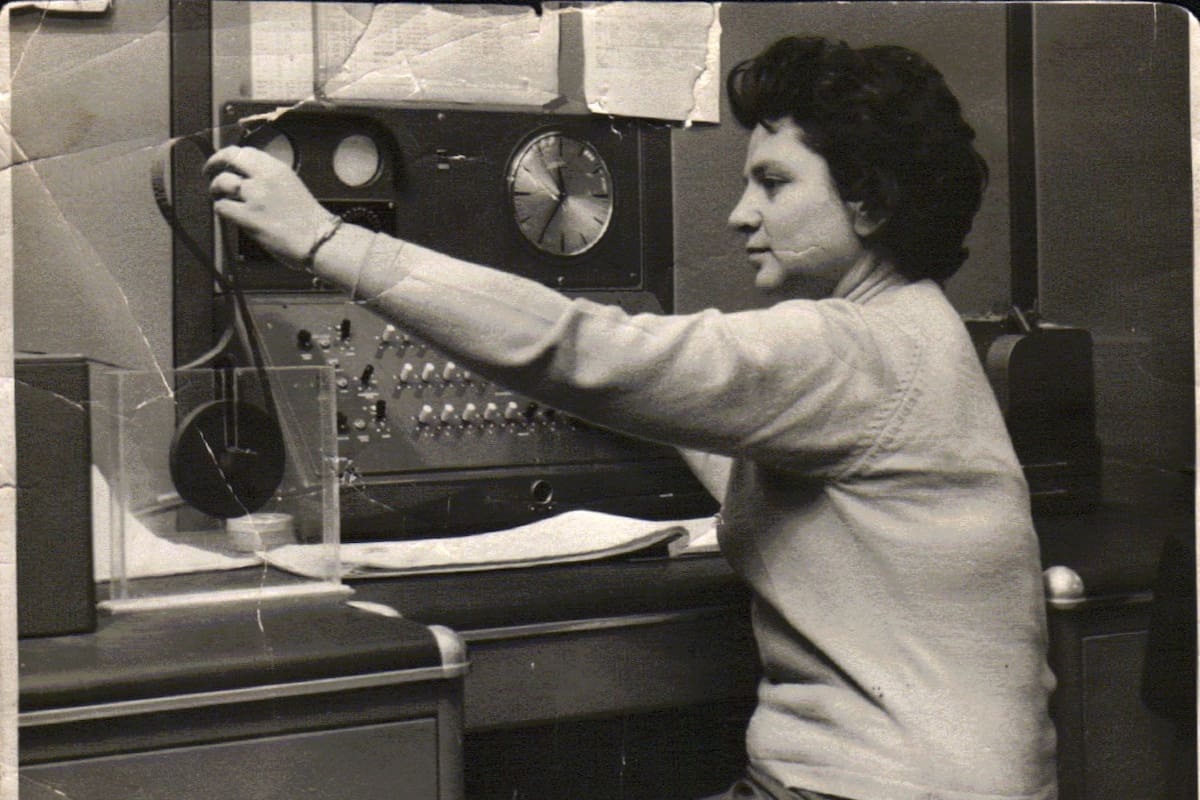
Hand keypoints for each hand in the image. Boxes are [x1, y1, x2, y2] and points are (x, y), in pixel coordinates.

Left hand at [203, 146, 332, 266]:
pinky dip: (221, 209)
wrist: (319, 240)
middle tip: (208, 172)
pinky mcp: (249, 216)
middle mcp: (265, 177)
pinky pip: (222, 206)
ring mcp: (256, 196)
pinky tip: (228, 214)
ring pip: (221, 182)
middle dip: (213, 163)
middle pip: (229, 157)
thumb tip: (244, 179)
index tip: (225, 163)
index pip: (245, 152)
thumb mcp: (291, 187)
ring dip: (215, 189)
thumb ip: (269, 179)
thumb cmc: (308, 219)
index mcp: (277, 168)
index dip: (230, 156)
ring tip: (219, 197)